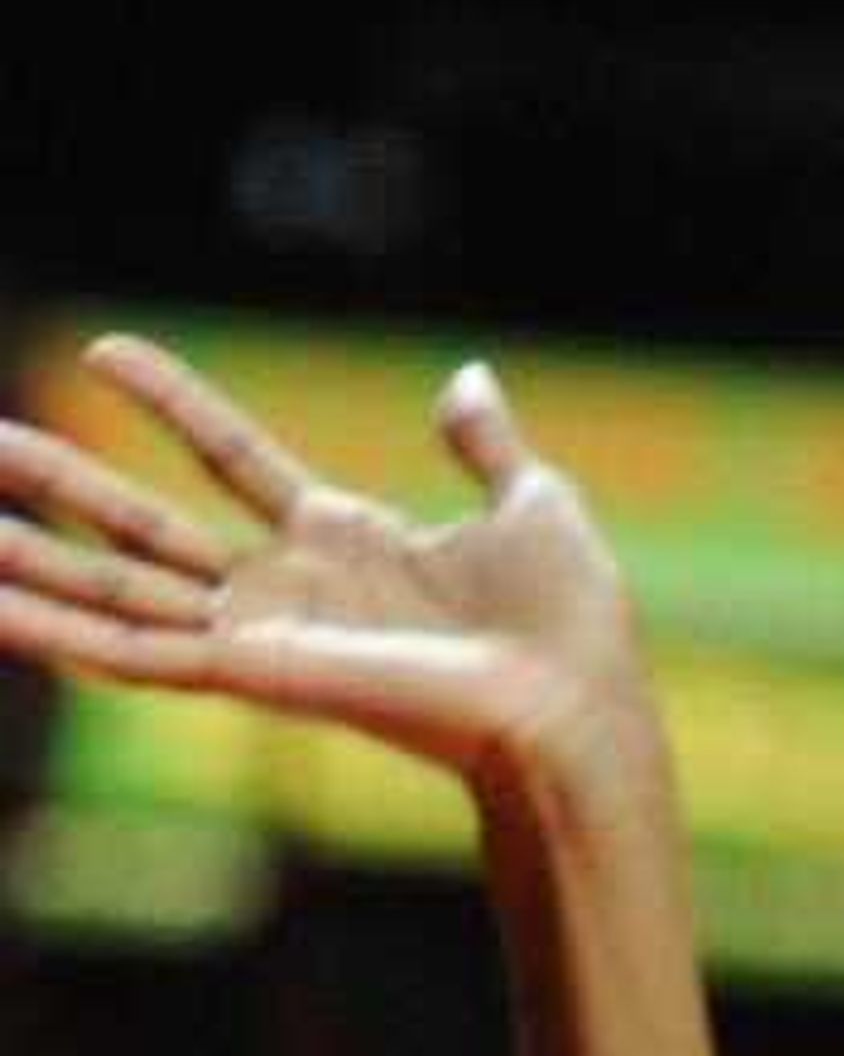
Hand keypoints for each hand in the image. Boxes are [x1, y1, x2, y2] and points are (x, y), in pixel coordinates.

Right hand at [0, 339, 650, 790]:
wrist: (577, 706)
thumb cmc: (570, 626)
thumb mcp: (532, 502)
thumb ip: (483, 441)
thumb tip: (464, 377)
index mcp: (342, 540)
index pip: (230, 456)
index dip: (171, 404)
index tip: (104, 350)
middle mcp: (287, 591)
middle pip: (146, 528)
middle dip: (63, 485)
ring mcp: (262, 636)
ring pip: (117, 591)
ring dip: (30, 562)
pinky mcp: (252, 677)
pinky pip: (134, 656)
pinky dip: (55, 638)